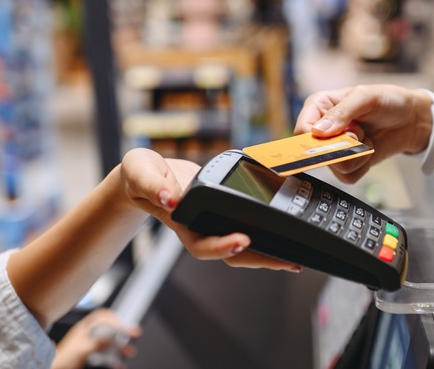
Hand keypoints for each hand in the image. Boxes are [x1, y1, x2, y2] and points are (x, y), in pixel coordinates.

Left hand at [52, 309, 140, 368]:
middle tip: (136, 334)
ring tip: (130, 353)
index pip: (103, 317)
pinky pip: (107, 357)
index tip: (126, 325)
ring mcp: (90, 347)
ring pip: (111, 344)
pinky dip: (115, 360)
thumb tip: (111, 339)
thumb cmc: (62, 360)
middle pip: (110, 329)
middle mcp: (88, 336)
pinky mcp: (91, 359)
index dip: (116, 318)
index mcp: (84, 329)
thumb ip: (96, 342)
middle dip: (124, 333)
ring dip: (122, 348)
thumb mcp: (80, 349)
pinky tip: (118, 365)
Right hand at [119, 148, 300, 271]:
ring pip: (242, 245)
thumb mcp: (140, 172)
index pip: (202, 244)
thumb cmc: (141, 175)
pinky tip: (286, 234)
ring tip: (294, 259)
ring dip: (267, 253)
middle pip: (231, 254)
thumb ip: (151, 184)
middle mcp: (200, 227)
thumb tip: (169, 197)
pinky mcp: (224, 213)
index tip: (242, 240)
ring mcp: (213, 222)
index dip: (222, 246)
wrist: (148, 174)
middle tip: (287, 261)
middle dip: (259, 259)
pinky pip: (246, 226)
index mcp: (182, 222)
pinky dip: (266, 232)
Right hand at [294, 85, 430, 183]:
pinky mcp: (348, 163)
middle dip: (343, 147)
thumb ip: (342, 112)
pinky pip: (347, 177)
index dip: (318, 139)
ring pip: (334, 167)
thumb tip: (319, 131)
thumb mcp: (366, 97)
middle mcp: (322, 129)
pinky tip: (368, 151)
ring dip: (356, 156)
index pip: (302, 131)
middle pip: (316, 153)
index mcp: (319, 107)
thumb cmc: (389, 101)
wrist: (411, 119)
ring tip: (366, 139)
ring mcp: (334, 148)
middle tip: (359, 132)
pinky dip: (362, 167)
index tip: (340, 134)